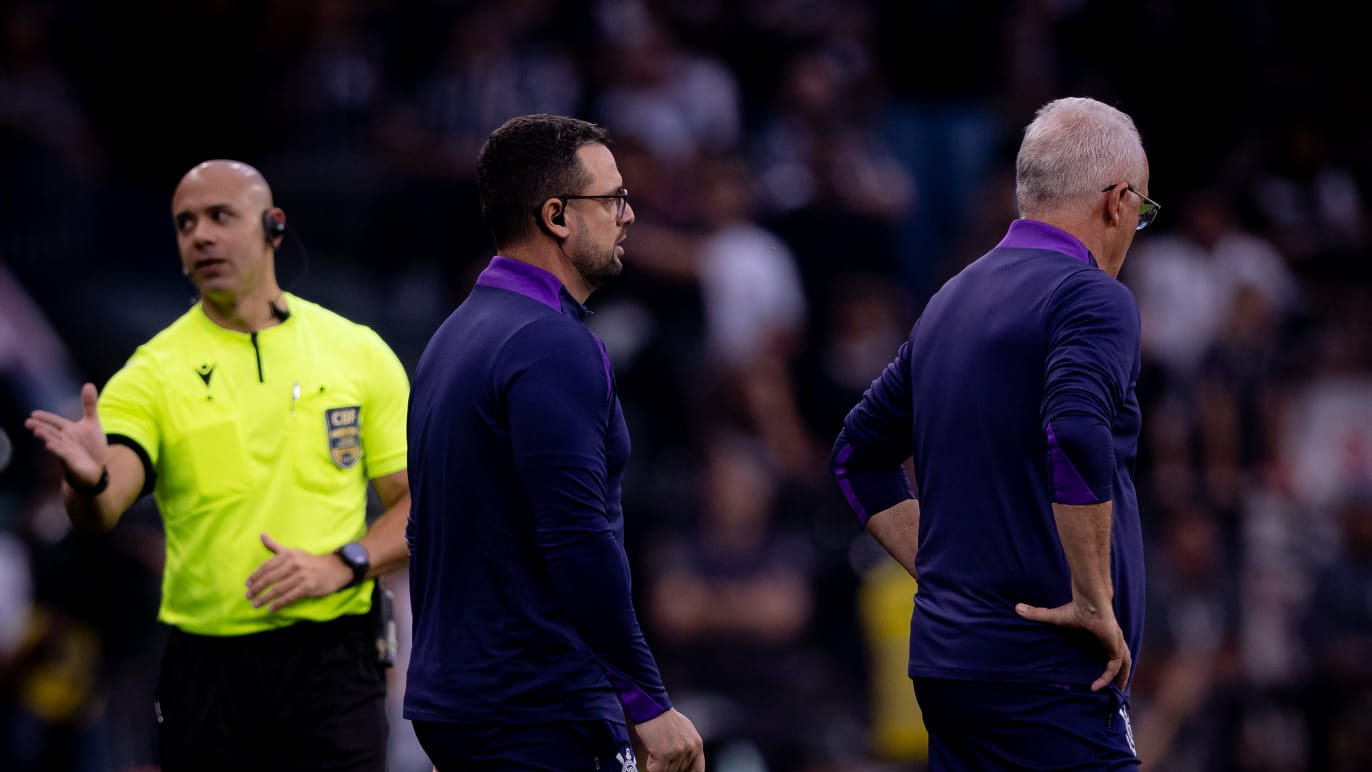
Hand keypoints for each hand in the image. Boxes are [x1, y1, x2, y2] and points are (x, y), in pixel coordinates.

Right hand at [25, 383, 107, 486]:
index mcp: (68, 429)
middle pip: (50, 431)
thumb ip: (89, 405)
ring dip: (46, 437)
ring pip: (54, 442)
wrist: (95, 468)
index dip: (45, 418)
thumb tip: (88, 384)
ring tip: (37, 431)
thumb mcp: (92, 423)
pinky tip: (49, 446)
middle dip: (40, 427)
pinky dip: (56, 450)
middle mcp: (64, 439)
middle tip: (28, 422)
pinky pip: (62, 454)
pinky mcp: (71, 461)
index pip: (54, 421)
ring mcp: (66, 450)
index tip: (33, 414)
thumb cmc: (91, 446)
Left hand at [246, 532, 353, 610]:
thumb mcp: (292, 552)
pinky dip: (278, 604)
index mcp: (289, 555)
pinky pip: (289, 597)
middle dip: (257, 588)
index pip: (267, 566)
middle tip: (248, 596)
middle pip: (270, 578)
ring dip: (265, 598)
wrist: (334, 569)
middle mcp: (294, 563)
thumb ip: (275, 546)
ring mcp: (302, 576)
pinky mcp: (308, 587)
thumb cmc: (309, 562)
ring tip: (256, 604)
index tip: (247, 585)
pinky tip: (271, 609)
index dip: (255, 576)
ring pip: (278, 589)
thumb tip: (261, 534)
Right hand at [628, 708, 703, 771]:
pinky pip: (657, 771)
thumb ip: (687, 747)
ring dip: (659, 764)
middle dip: (669, 766)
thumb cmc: (663, 717)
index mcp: (697, 744)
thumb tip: (684, 763)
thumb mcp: (684, 731)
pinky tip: (651, 751)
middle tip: (662, 755)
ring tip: (656, 749)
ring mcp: (679, 752)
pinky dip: (651, 764)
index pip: (698, 770)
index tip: (679, 771)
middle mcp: (691, 749)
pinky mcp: (665, 754)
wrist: (651, 706)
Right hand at [1016, 599, 1130, 691]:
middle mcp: (1113, 639)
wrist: (1089, 602)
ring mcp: (1116, 643)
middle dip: (1124, 672)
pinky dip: (1108, 677)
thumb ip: (1038, 614)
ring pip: (1124, 664)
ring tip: (1117, 689)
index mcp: (1104, 635)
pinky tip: (1097, 686)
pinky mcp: (1115, 646)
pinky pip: (1114, 666)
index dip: (1110, 662)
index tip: (1102, 672)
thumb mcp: (1055, 617)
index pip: (1111, 650)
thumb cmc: (1076, 608)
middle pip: (1124, 659)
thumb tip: (1017, 608)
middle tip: (1119, 686)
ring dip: (1122, 677)